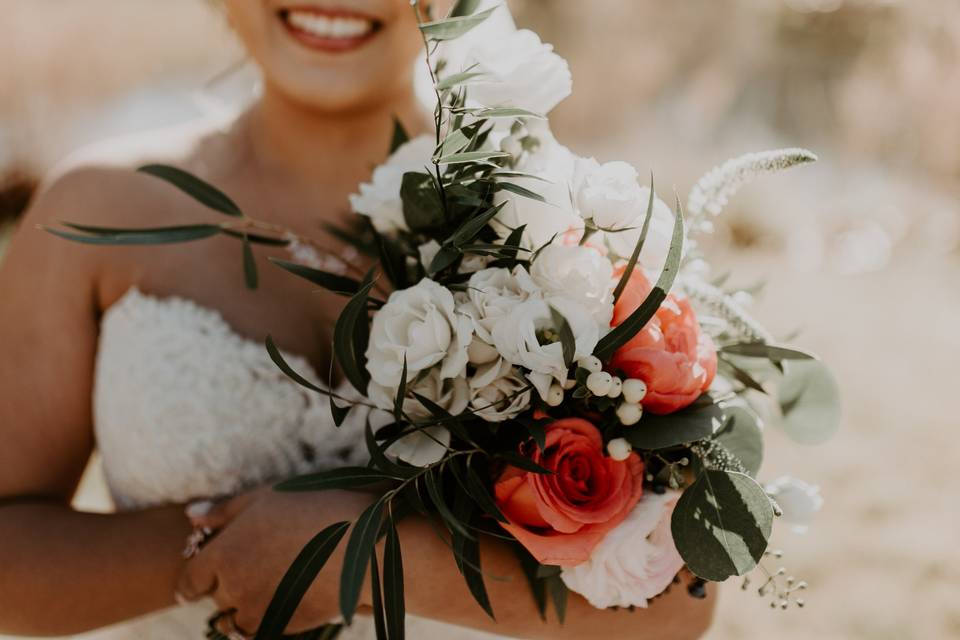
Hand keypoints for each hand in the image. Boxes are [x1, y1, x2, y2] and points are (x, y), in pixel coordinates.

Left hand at [176, 486, 373, 634]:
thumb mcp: (266, 496)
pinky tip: (289, 595)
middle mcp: (233, 586)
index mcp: (224, 552)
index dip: (195, 580)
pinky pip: (260, 630)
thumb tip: (190, 517)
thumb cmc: (316, 508)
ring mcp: (257, 610)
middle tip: (259, 564)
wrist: (364, 543)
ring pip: (236, 619)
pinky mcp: (281, 626)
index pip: (190, 580)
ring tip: (276, 580)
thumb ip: (225, 510)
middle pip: (217, 596)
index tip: (199, 582)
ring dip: (246, 605)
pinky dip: (266, 619)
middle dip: (229, 584)